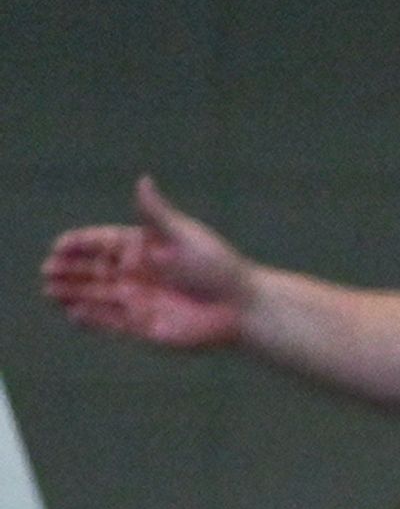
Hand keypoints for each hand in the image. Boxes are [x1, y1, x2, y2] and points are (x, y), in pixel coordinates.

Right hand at [42, 178, 255, 350]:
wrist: (243, 307)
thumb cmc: (219, 267)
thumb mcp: (185, 236)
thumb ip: (157, 214)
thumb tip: (143, 181)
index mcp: (142, 248)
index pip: (102, 243)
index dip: (80, 244)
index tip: (60, 245)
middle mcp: (136, 274)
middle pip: (93, 271)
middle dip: (69, 271)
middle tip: (48, 270)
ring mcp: (139, 300)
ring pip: (97, 297)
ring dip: (73, 293)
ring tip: (49, 291)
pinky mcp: (146, 327)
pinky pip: (112, 323)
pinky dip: (92, 319)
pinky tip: (73, 314)